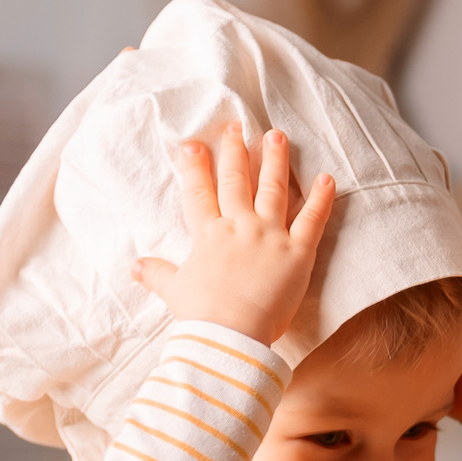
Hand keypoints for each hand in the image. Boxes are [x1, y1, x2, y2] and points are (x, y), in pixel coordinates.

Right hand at [134, 121, 335, 345]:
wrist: (229, 334)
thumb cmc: (201, 316)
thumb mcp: (174, 291)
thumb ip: (157, 274)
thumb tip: (134, 267)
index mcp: (208, 235)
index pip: (199, 193)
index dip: (195, 167)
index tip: (193, 144)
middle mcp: (239, 226)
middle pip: (236, 181)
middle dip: (235, 151)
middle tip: (237, 125)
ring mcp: (269, 236)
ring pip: (273, 189)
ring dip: (275, 160)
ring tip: (277, 135)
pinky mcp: (297, 252)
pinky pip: (312, 219)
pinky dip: (321, 198)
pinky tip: (327, 178)